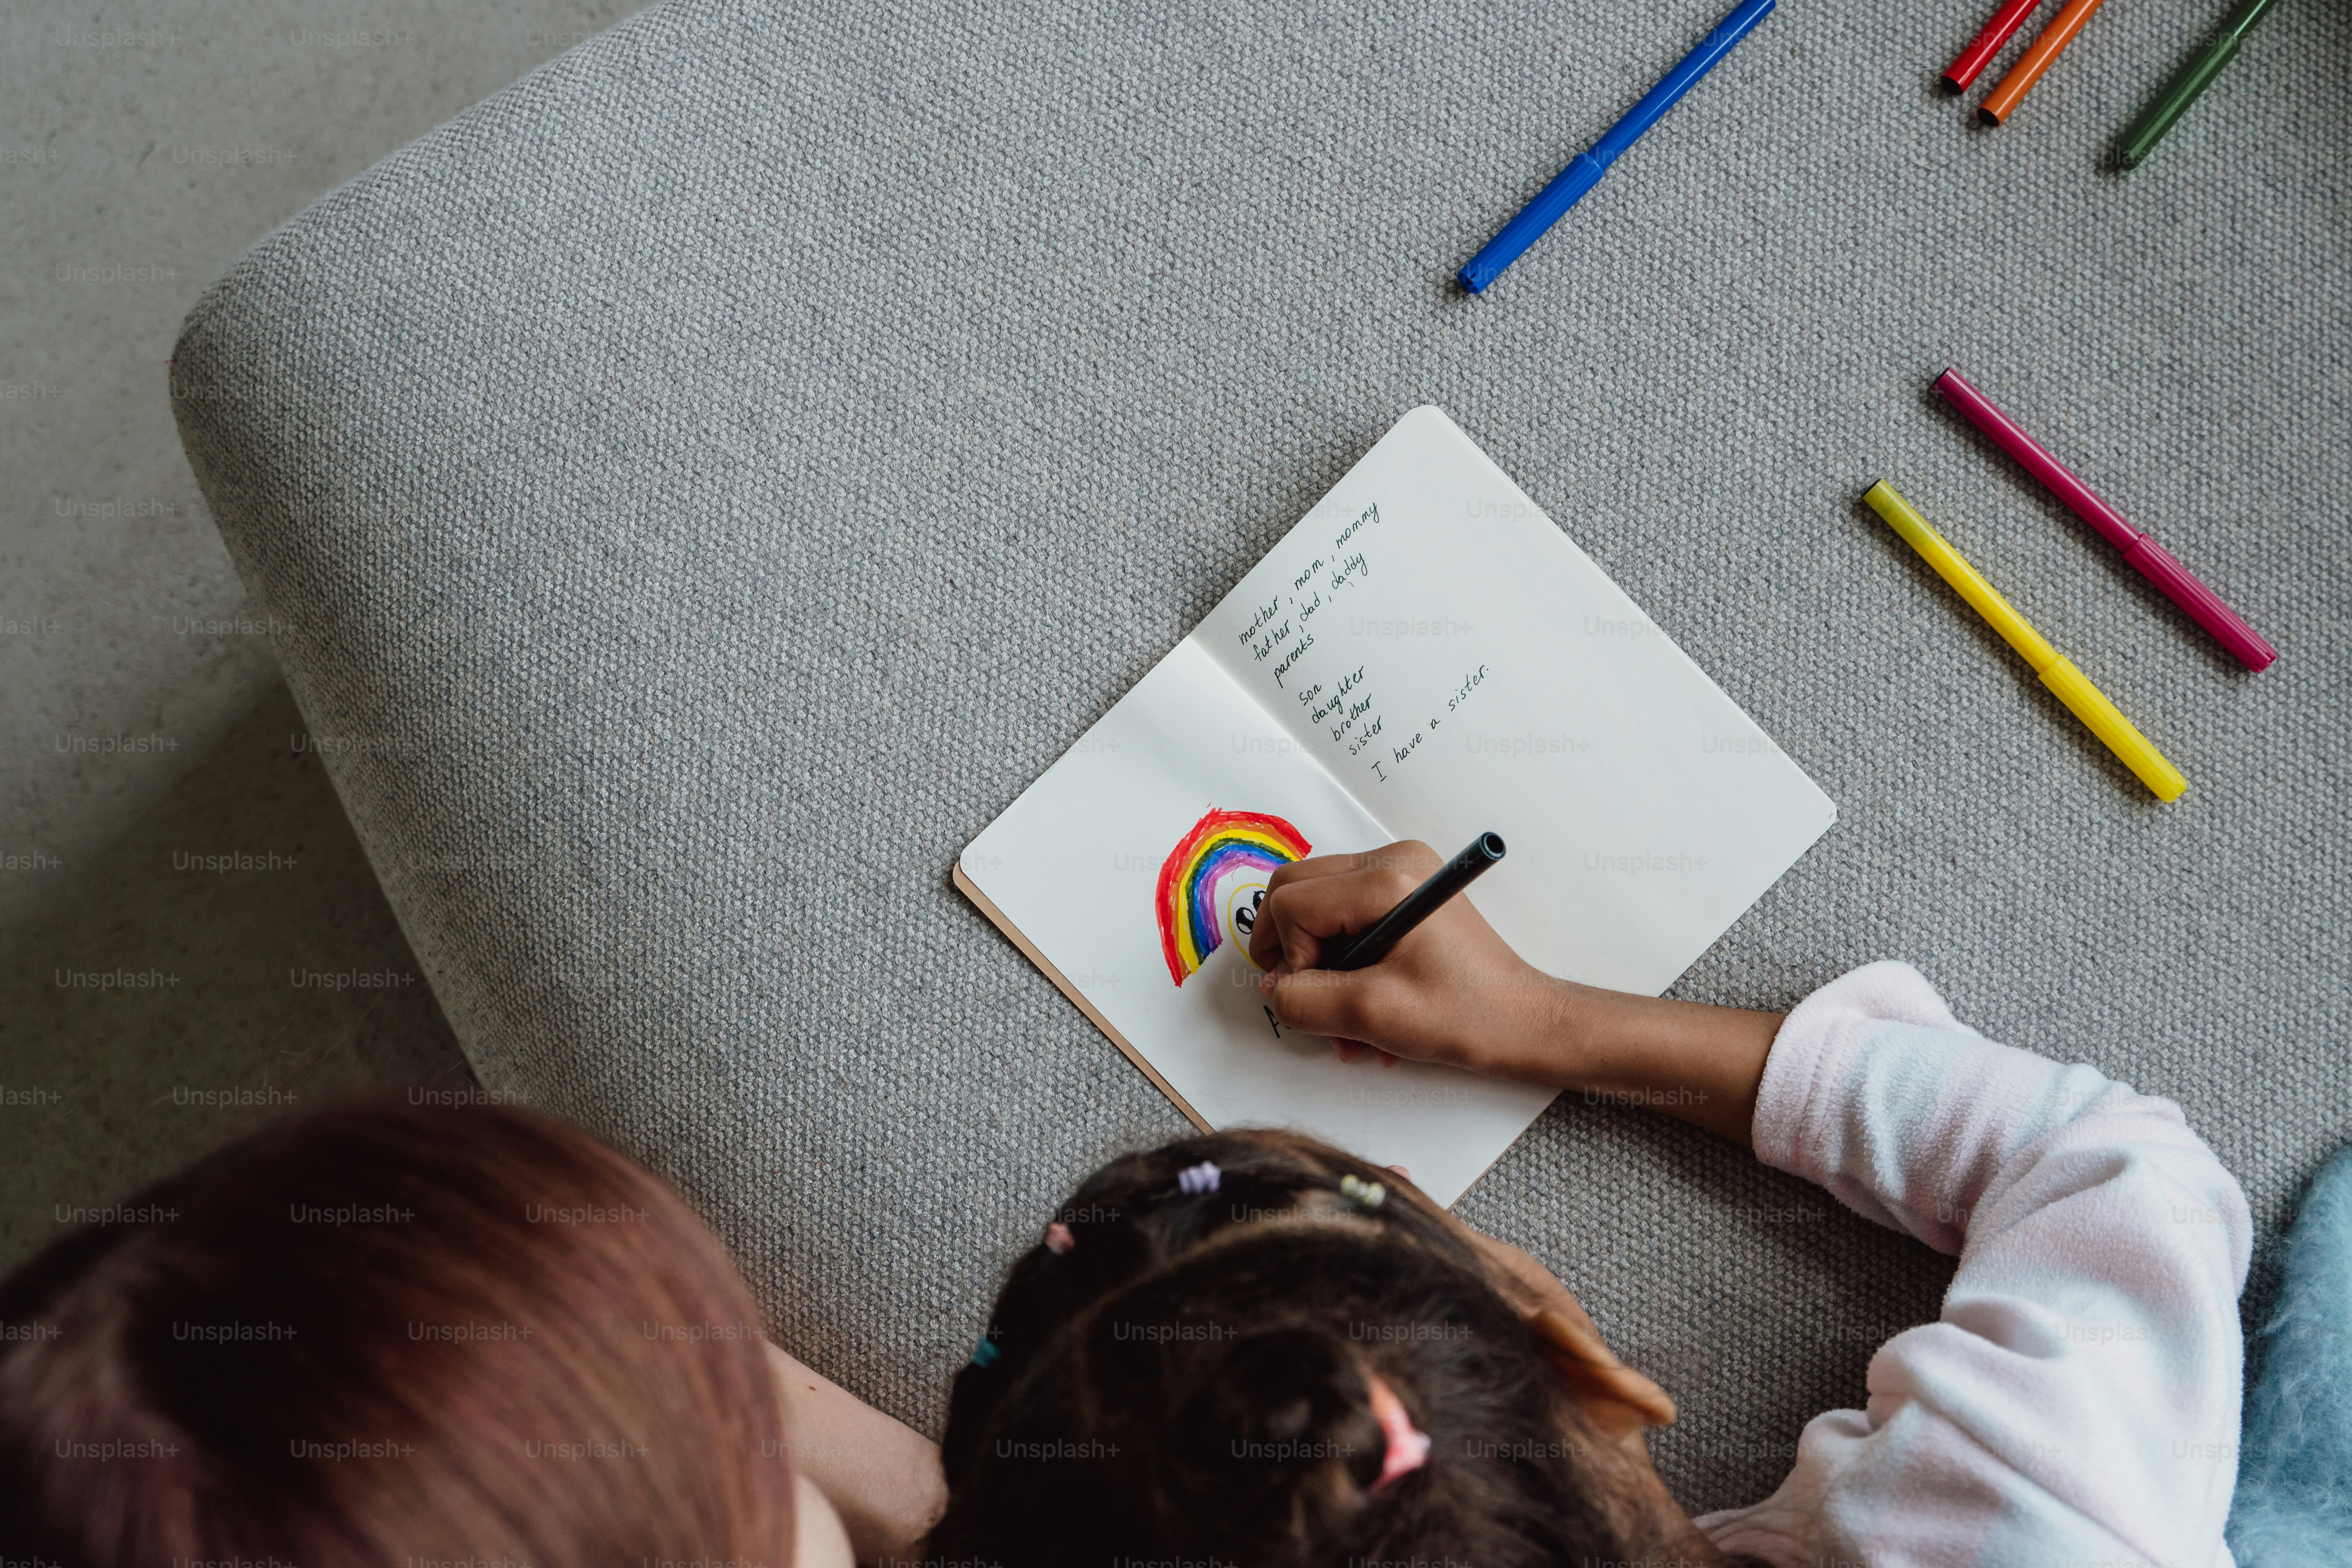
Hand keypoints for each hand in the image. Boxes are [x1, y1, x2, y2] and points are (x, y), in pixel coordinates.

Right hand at [1246, 841, 1567, 1074]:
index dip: (1290, 957)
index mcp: (1388, 879)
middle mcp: (1393, 861)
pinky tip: (1365, 1007)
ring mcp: (1400, 875)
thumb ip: (1306, 999)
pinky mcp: (1403, 896)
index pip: (1293, 902)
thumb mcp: (1372, 1014)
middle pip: (1297, 892)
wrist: (1525, 1024)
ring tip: (1347, 1022)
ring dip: (1322, 969)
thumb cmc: (1466, 1015)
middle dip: (1296, 955)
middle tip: (1309, 1002)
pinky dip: (1345, 965)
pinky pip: (1345, 920)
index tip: (1315, 999)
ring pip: (1318, 909)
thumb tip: (1274, 988)